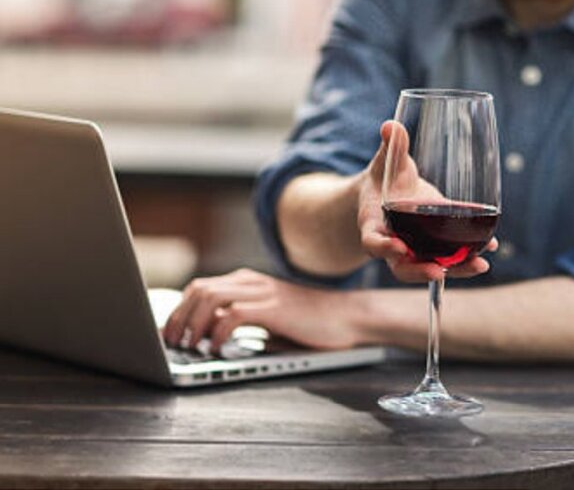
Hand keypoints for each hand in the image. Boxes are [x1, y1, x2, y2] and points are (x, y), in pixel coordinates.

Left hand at [162, 268, 362, 353]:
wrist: (347, 317)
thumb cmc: (311, 322)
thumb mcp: (270, 318)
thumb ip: (242, 321)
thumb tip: (209, 337)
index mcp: (247, 282)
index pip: (200, 287)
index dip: (178, 309)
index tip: (169, 333)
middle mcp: (251, 282)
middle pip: (198, 289)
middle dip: (178, 316)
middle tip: (171, 343)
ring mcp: (262, 293)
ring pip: (209, 297)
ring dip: (192, 323)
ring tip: (188, 346)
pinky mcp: (273, 309)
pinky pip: (232, 316)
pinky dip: (217, 333)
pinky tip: (216, 349)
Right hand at [357, 120, 497, 282]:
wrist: (387, 195)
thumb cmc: (383, 179)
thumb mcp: (384, 164)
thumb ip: (390, 148)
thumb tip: (391, 125)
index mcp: (373, 225)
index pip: (373, 242)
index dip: (384, 247)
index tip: (399, 248)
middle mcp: (393, 243)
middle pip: (402, 268)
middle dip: (421, 272)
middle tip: (439, 272)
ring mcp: (415, 249)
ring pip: (431, 267)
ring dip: (456, 269)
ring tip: (481, 264)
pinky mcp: (435, 246)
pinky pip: (450, 256)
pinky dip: (469, 255)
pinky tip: (490, 246)